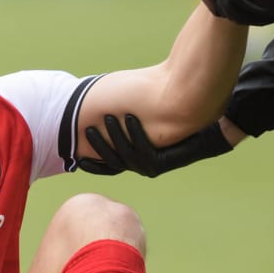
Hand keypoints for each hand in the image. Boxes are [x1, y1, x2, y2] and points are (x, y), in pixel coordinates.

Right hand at [78, 113, 232, 177]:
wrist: (199, 111)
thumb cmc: (167, 107)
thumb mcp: (136, 113)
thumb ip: (117, 114)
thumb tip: (93, 107)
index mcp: (133, 157)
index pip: (106, 165)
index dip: (92, 162)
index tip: (74, 154)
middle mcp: (142, 165)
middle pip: (112, 162)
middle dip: (99, 146)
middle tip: (86, 129)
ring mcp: (153, 165)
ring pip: (126, 157)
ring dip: (115, 137)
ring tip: (107, 117)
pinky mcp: (165, 161)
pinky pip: (143, 151)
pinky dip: (135, 133)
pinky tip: (130, 116)